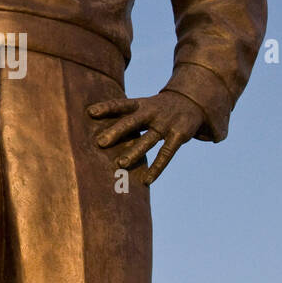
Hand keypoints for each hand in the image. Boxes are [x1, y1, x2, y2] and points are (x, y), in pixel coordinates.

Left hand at [87, 90, 204, 184]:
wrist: (191, 102)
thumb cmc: (157, 108)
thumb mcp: (143, 105)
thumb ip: (124, 115)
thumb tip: (94, 122)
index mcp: (141, 104)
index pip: (122, 104)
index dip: (106, 107)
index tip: (90, 112)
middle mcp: (152, 112)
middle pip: (132, 121)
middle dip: (117, 131)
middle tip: (100, 142)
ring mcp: (166, 124)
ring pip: (148, 139)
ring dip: (135, 152)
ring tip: (120, 164)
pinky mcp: (178, 135)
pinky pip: (166, 153)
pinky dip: (157, 167)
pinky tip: (147, 180)